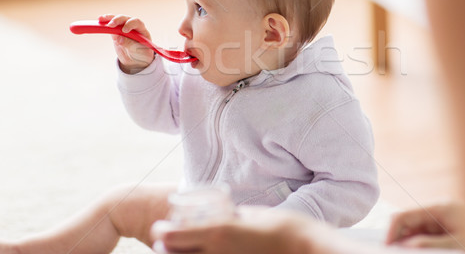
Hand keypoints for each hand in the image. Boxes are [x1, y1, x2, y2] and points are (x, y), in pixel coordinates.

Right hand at [99, 14, 154, 73]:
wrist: (136, 60)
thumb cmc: (141, 54)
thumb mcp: (138, 51)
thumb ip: (130, 44)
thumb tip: (119, 38)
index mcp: (142, 30)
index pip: (137, 22)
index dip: (130, 24)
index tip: (124, 30)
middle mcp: (133, 26)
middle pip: (125, 19)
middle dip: (117, 20)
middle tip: (110, 25)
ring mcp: (124, 28)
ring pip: (117, 20)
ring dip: (109, 19)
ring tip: (101, 20)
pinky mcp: (116, 32)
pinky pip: (111, 26)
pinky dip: (105, 24)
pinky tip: (99, 21)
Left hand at [150, 207, 336, 253]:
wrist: (304, 249)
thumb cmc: (282, 227)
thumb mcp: (252, 215)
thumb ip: (232, 218)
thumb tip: (224, 217)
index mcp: (218, 233)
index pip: (173, 237)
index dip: (161, 233)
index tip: (159, 228)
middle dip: (166, 250)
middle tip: (165, 243)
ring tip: (184, 251)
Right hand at [385, 202, 464, 249]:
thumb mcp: (456, 244)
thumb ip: (429, 244)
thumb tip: (404, 244)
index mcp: (439, 208)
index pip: (405, 215)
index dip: (392, 229)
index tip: (386, 246)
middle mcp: (436, 210)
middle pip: (407, 221)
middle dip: (398, 236)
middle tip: (392, 250)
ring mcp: (438, 218)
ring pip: (413, 229)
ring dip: (406, 241)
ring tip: (401, 250)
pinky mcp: (442, 226)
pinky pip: (422, 234)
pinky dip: (416, 242)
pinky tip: (412, 248)